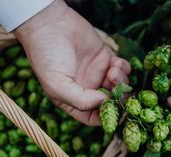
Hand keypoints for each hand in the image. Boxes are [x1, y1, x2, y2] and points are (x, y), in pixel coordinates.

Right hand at [14, 0, 130, 125]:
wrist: (49, 23)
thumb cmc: (46, 56)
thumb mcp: (56, 84)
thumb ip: (80, 100)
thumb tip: (105, 102)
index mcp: (73, 101)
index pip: (93, 118)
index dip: (106, 119)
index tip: (114, 112)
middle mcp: (87, 91)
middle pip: (111, 104)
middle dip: (119, 101)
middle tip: (119, 92)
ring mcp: (98, 75)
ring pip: (120, 88)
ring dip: (122, 84)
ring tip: (112, 73)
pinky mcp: (106, 59)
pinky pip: (123, 70)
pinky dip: (123, 70)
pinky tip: (114, 65)